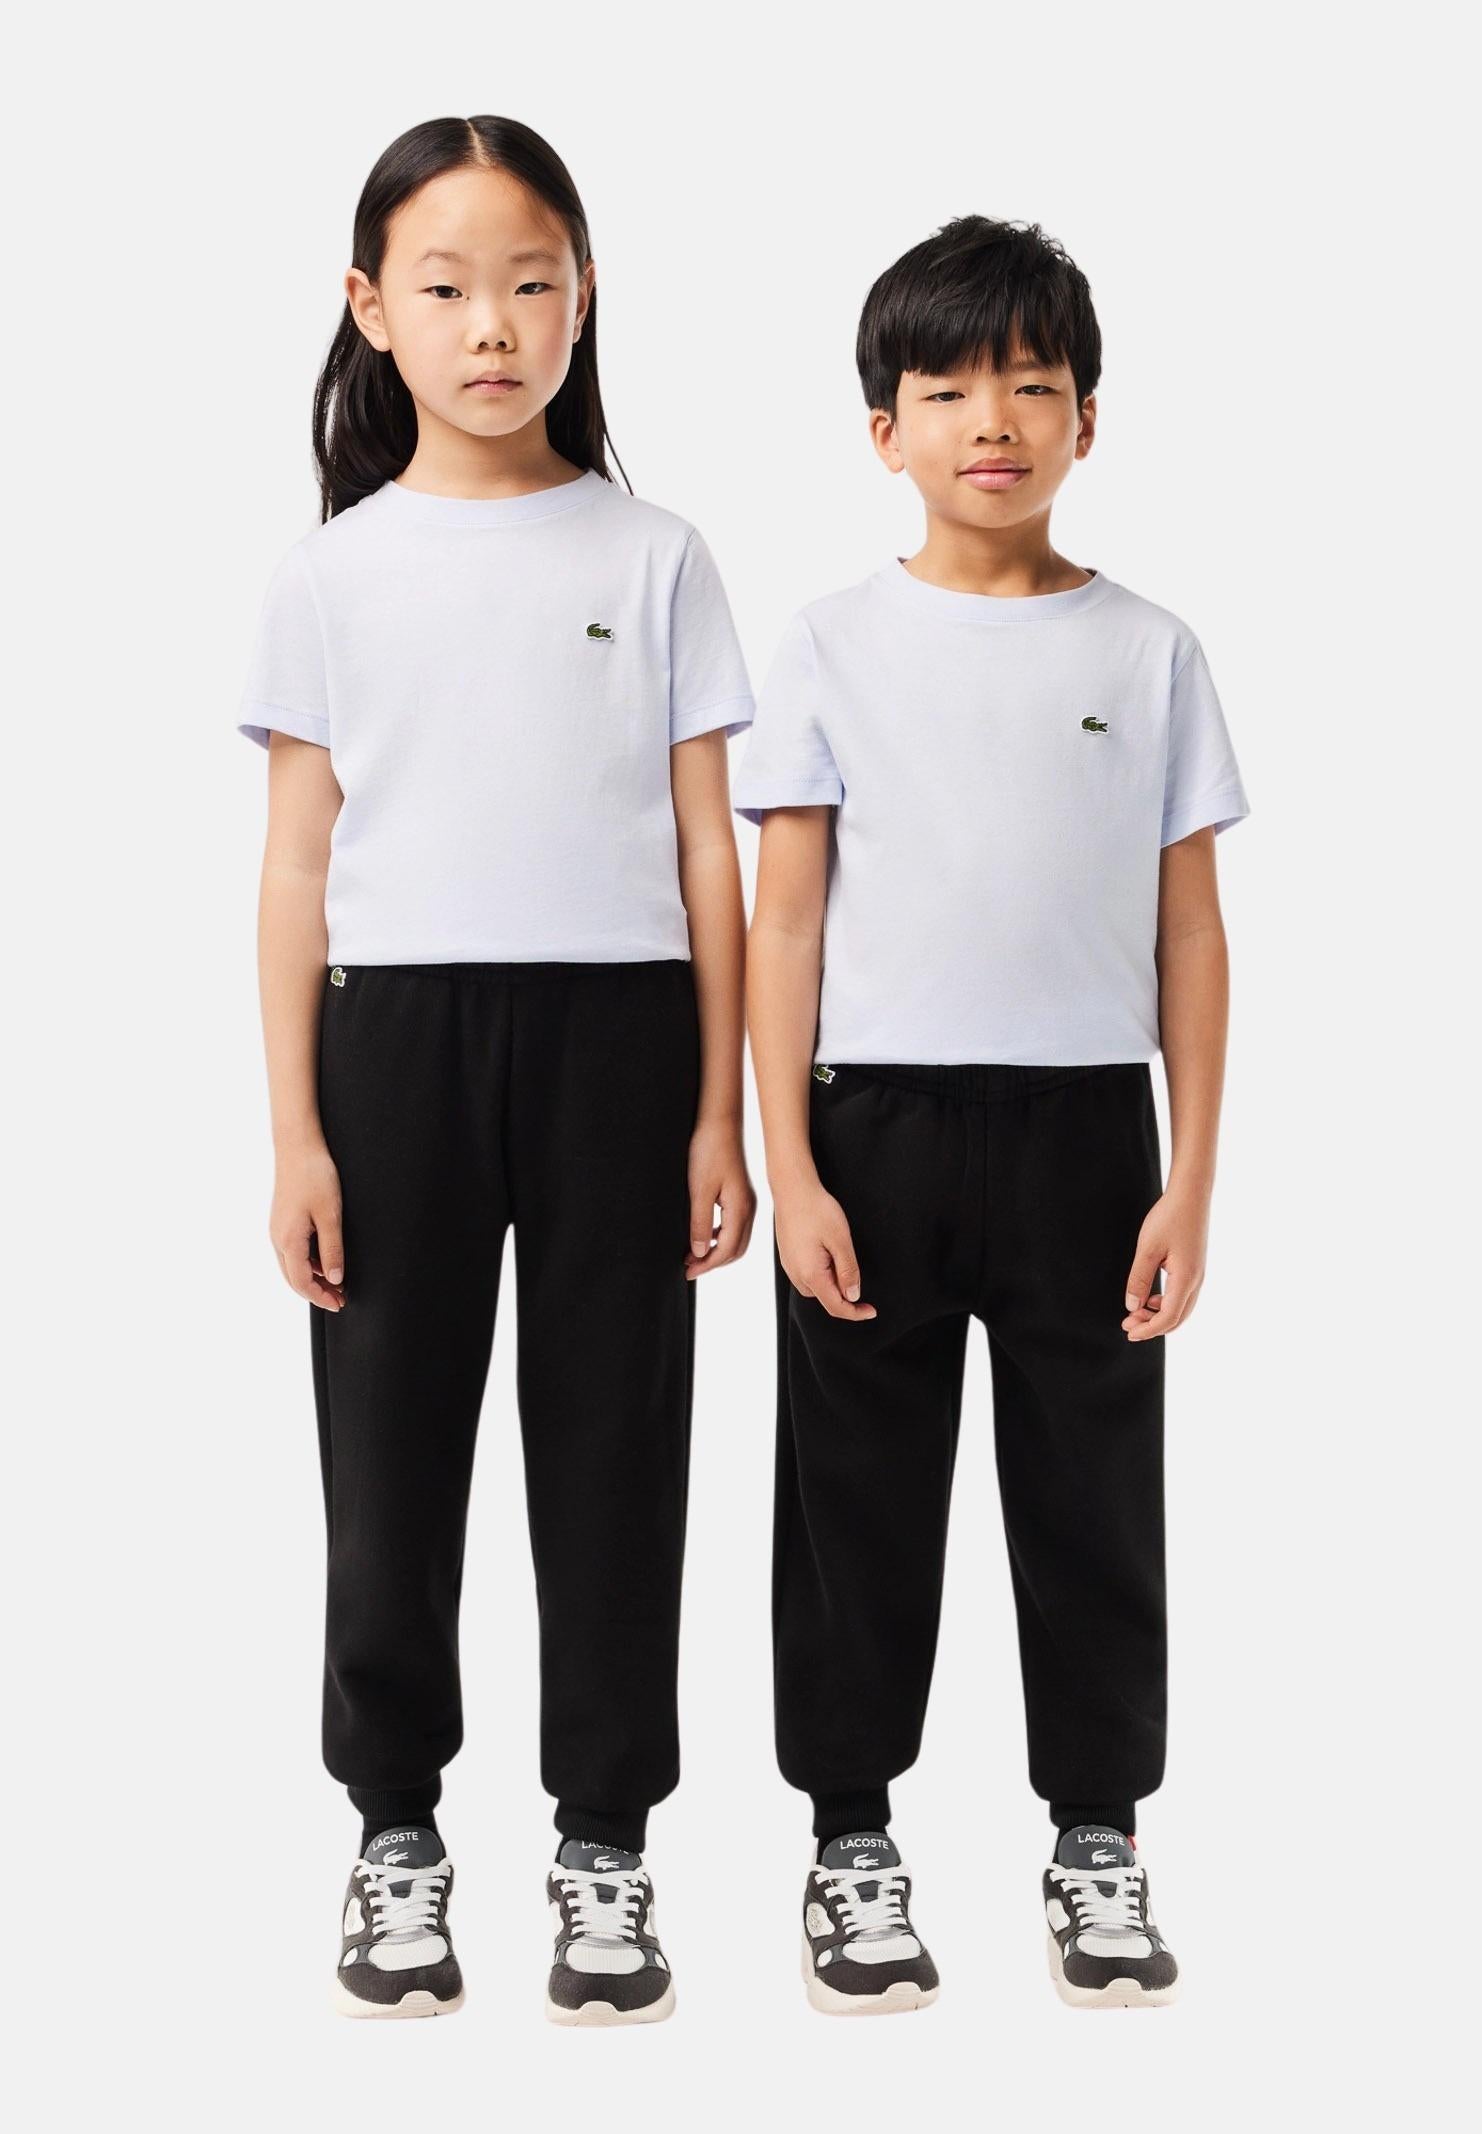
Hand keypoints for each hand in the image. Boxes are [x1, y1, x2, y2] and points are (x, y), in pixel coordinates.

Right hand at [271, 1139, 345, 1310]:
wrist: (297, 1147)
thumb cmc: (314, 1176)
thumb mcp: (330, 1216)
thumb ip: (332, 1250)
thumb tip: (335, 1279)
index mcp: (288, 1240)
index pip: (301, 1282)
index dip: (320, 1297)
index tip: (339, 1304)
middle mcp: (278, 1238)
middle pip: (293, 1278)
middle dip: (316, 1292)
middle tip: (339, 1300)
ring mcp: (278, 1230)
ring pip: (292, 1266)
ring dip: (313, 1278)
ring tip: (336, 1283)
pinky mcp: (282, 1221)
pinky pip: (293, 1251)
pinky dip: (308, 1263)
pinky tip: (325, 1261)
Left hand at [685, 1118, 756, 1277]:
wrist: (719, 1124)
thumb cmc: (709, 1151)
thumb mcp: (699, 1190)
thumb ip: (699, 1223)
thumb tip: (699, 1251)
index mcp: (740, 1209)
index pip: (726, 1249)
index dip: (707, 1264)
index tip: (688, 1271)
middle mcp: (747, 1208)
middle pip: (735, 1249)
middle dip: (713, 1262)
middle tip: (689, 1268)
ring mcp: (746, 1202)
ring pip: (735, 1239)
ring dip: (716, 1251)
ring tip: (693, 1255)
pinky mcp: (739, 1195)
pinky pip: (733, 1226)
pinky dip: (719, 1237)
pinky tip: (703, 1236)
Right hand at [775, 1176, 876, 1321]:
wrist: (792, 1189)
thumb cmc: (816, 1210)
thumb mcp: (841, 1240)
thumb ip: (848, 1271)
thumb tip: (852, 1296)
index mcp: (811, 1274)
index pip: (835, 1306)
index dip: (855, 1313)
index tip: (872, 1311)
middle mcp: (796, 1275)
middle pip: (825, 1299)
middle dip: (844, 1294)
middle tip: (857, 1269)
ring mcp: (789, 1267)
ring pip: (816, 1287)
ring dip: (832, 1282)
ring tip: (840, 1255)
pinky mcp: (788, 1258)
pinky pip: (807, 1275)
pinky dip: (822, 1274)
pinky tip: (827, 1253)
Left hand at [1122, 1186, 1209, 1339]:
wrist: (1191, 1195)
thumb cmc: (1169, 1218)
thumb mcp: (1147, 1249)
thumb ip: (1139, 1279)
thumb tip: (1132, 1307)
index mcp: (1186, 1279)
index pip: (1168, 1317)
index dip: (1148, 1329)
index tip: (1128, 1332)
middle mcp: (1196, 1281)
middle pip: (1177, 1318)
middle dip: (1152, 1326)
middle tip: (1128, 1325)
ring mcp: (1198, 1275)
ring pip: (1181, 1309)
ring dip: (1159, 1316)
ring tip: (1136, 1313)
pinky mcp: (1195, 1268)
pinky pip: (1182, 1296)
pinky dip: (1166, 1304)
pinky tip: (1150, 1298)